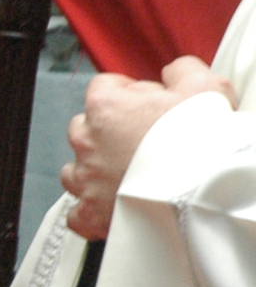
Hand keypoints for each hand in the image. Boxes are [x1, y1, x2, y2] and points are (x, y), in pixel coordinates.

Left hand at [63, 56, 235, 238]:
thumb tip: (173, 72)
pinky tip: (109, 210)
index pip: (106, 88)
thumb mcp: (204, 87)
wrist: (209, 193)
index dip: (131, 94)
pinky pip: (78, 214)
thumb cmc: (206, 143)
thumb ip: (182, 71)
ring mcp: (88, 178)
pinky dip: (91, 212)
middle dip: (112, 131)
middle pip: (88, 127)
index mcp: (107, 106)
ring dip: (97, 170)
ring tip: (128, 175)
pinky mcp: (94, 213)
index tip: (149, 104)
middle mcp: (89, 140)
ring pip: (77, 168)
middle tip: (146, 142)